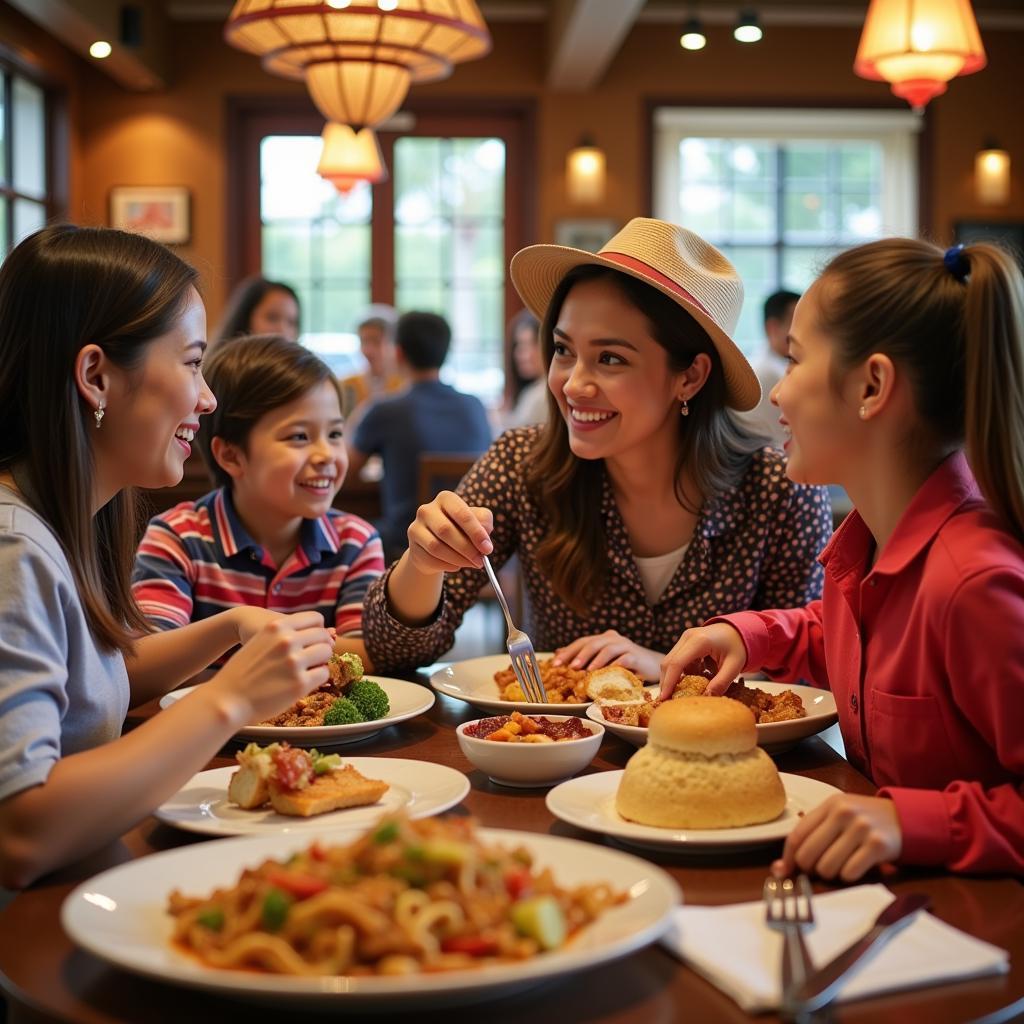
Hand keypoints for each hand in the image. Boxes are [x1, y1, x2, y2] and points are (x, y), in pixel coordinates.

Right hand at [211, 611, 332, 724]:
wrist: (228, 699)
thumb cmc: (245, 671)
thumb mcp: (261, 641)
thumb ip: (286, 635)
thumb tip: (327, 634)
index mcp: (277, 626)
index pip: (316, 619)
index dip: (318, 631)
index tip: (314, 641)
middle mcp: (287, 640)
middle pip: (323, 636)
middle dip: (321, 646)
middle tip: (313, 658)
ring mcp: (294, 661)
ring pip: (326, 653)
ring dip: (321, 661)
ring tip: (309, 669)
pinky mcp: (300, 683)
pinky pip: (324, 673)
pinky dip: (318, 677)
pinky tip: (306, 681)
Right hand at [406, 490, 493, 575]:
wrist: (438, 544)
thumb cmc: (462, 529)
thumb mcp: (477, 521)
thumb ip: (484, 523)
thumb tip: (485, 540)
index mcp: (446, 499)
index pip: (461, 514)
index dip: (476, 532)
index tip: (487, 548)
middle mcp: (427, 510)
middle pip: (446, 530)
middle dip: (467, 549)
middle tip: (481, 561)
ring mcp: (416, 528)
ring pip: (436, 547)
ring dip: (458, 559)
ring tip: (471, 564)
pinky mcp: (413, 546)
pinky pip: (429, 559)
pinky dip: (447, 565)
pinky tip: (456, 566)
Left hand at [553, 631, 663, 680]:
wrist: (651, 666)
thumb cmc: (625, 665)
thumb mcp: (604, 660)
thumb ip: (586, 657)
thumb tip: (559, 654)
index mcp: (603, 639)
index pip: (583, 642)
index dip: (568, 652)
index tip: (555, 664)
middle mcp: (613, 639)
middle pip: (593, 643)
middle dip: (579, 655)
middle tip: (569, 667)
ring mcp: (626, 646)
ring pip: (608, 649)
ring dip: (596, 660)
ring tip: (586, 671)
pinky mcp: (636, 657)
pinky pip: (624, 659)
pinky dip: (614, 666)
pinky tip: (607, 673)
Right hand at [658, 623, 746, 698]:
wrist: (739, 630)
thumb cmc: (739, 646)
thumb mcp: (734, 666)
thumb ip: (720, 683)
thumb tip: (706, 698)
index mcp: (700, 641)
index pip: (677, 664)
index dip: (668, 682)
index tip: (664, 699)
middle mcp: (688, 637)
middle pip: (668, 662)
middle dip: (666, 682)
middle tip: (667, 701)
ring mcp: (685, 638)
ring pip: (670, 661)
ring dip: (672, 678)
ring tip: (677, 694)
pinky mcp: (685, 642)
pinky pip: (677, 659)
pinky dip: (680, 672)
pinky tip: (689, 682)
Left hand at [772, 794, 902, 882]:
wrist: (906, 818)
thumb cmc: (865, 820)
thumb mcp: (839, 816)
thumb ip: (812, 835)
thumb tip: (780, 868)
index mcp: (829, 804)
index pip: (796, 835)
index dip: (787, 858)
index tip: (783, 871)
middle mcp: (843, 813)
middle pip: (808, 855)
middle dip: (810, 869)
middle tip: (821, 868)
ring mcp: (861, 828)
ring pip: (827, 868)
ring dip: (832, 873)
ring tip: (842, 864)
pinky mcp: (877, 845)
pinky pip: (849, 873)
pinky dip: (850, 876)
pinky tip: (858, 866)